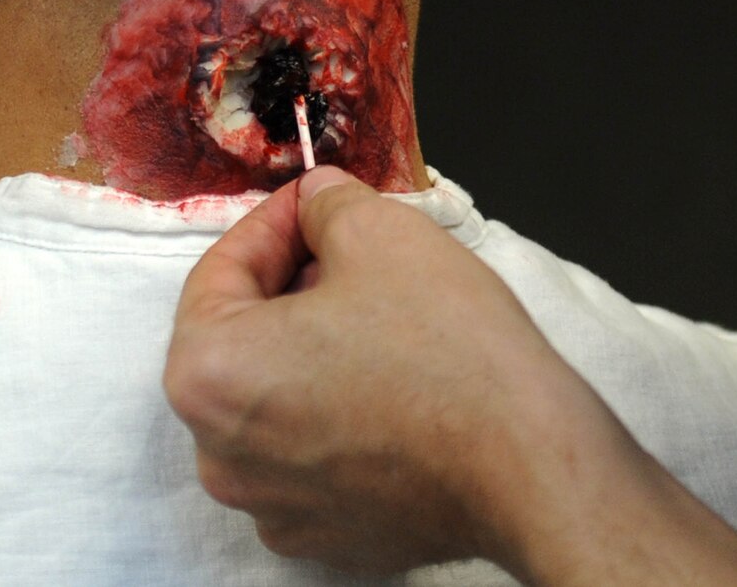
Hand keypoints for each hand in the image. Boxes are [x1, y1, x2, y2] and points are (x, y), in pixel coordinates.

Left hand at [165, 168, 736, 584]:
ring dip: (316, 351)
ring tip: (382, 319)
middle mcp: (220, 452)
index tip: (314, 204)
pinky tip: (394, 385)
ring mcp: (269, 503)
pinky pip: (313, 454)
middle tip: (352, 254)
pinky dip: (340, 414)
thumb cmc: (452, 355)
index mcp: (209, 373)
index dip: (276, 222)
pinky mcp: (322, 534)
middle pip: (242, 340)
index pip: (221, 271)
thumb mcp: (382, 231)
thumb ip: (326, 204)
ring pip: (276, 399)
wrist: (527, 460)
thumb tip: (316, 202)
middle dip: (292, 288)